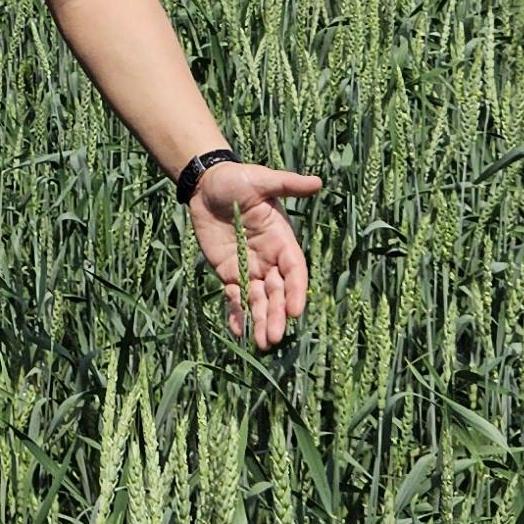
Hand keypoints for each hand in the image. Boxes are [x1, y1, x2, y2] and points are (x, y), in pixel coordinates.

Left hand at [188, 160, 319, 347]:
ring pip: (259, 300)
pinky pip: (236, 298)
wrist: (206, 185)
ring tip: (262, 343)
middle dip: (276, 314)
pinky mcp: (229, 273)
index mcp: (282, 240)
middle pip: (277, 292)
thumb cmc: (237, 179)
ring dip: (261, 320)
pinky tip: (239, 332)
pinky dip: (238, 314)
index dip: (296, 290)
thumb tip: (318, 182)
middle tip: (274, 337)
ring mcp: (250, 268)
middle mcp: (270, 259)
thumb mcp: (262, 180)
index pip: (294, 270)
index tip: (294, 310)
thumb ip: (287, 185)